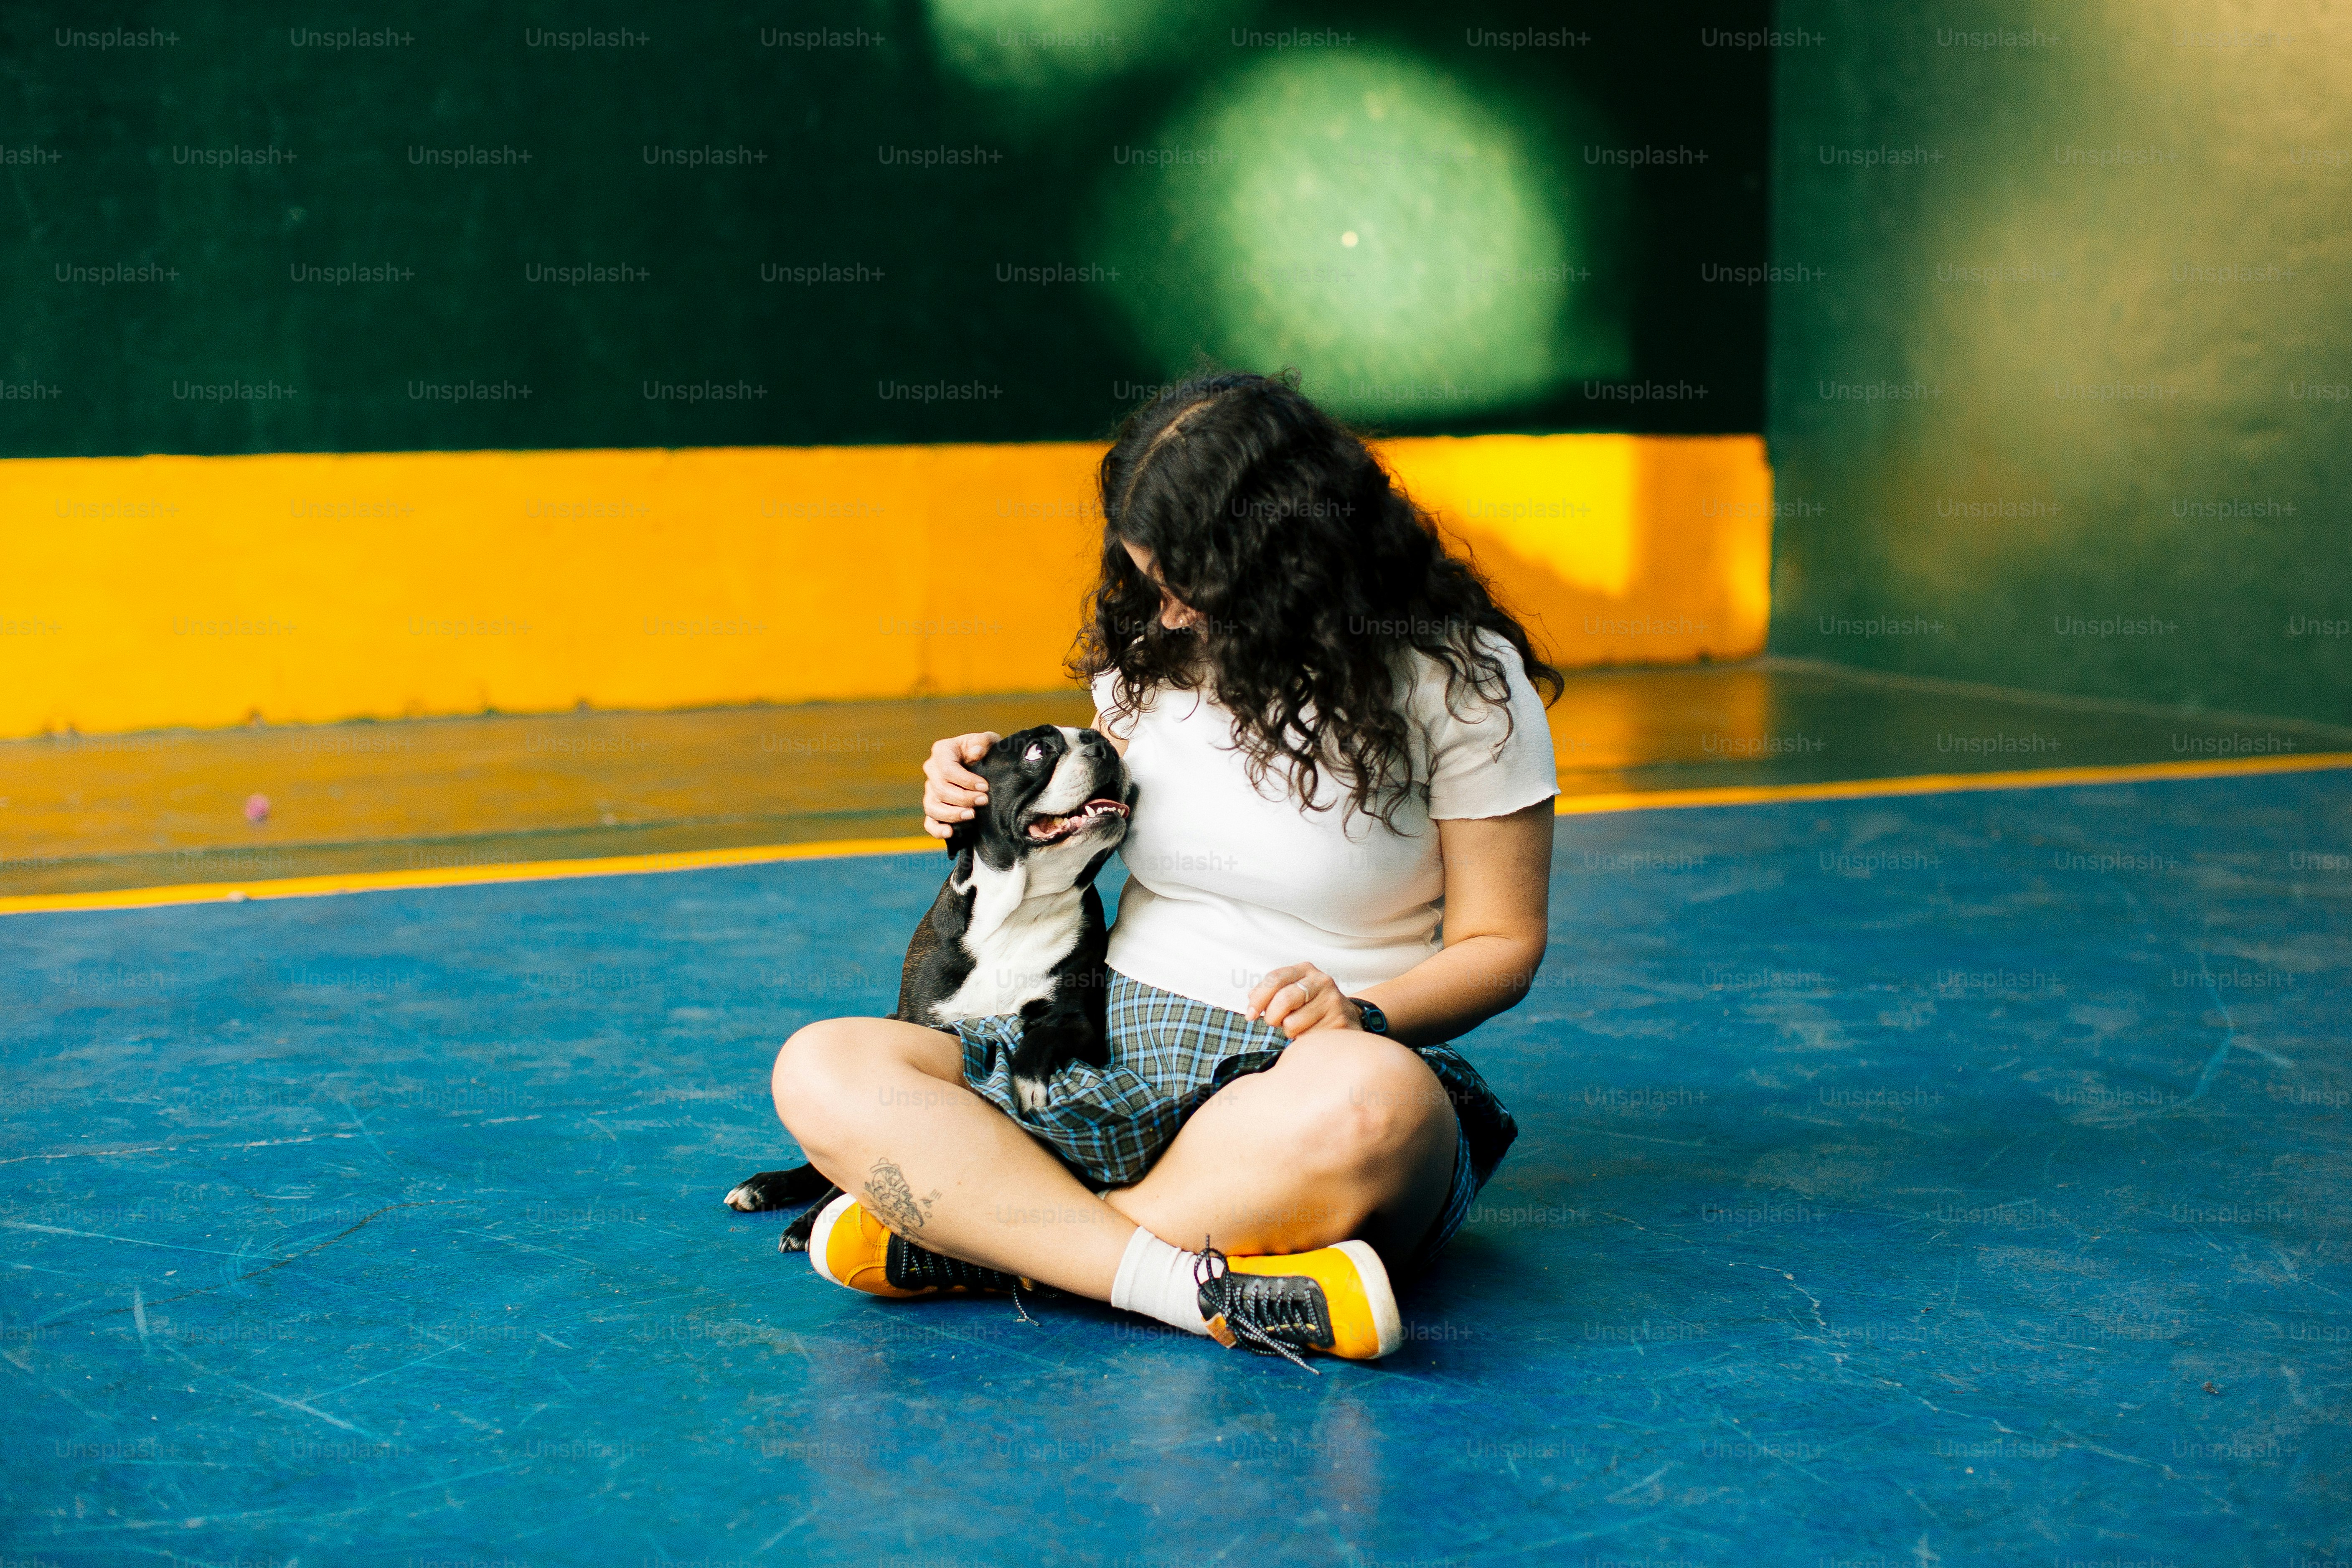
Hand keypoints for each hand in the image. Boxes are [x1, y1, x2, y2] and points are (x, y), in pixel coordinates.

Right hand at [922, 732, 999, 839]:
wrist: (985, 765)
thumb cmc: (986, 751)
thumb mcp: (988, 741)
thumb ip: (983, 742)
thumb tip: (976, 752)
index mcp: (942, 751)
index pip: (948, 769)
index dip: (965, 780)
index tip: (985, 787)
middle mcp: (932, 770)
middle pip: (940, 789)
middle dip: (963, 798)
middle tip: (984, 801)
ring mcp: (930, 790)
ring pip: (932, 807)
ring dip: (952, 814)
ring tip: (972, 815)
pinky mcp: (934, 808)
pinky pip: (929, 822)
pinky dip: (937, 829)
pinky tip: (950, 832)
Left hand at [1245, 963, 1362, 1039]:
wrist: (1346, 1017)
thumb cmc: (1310, 1005)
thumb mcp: (1292, 991)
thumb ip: (1271, 992)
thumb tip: (1251, 998)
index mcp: (1305, 970)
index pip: (1274, 979)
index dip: (1258, 998)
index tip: (1250, 1015)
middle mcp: (1321, 981)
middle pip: (1283, 1000)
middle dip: (1272, 1017)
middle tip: (1277, 1023)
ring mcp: (1332, 1001)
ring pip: (1292, 1024)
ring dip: (1289, 1031)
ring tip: (1300, 1027)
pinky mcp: (1339, 1022)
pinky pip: (1306, 1038)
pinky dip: (1302, 1041)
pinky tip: (1311, 1034)